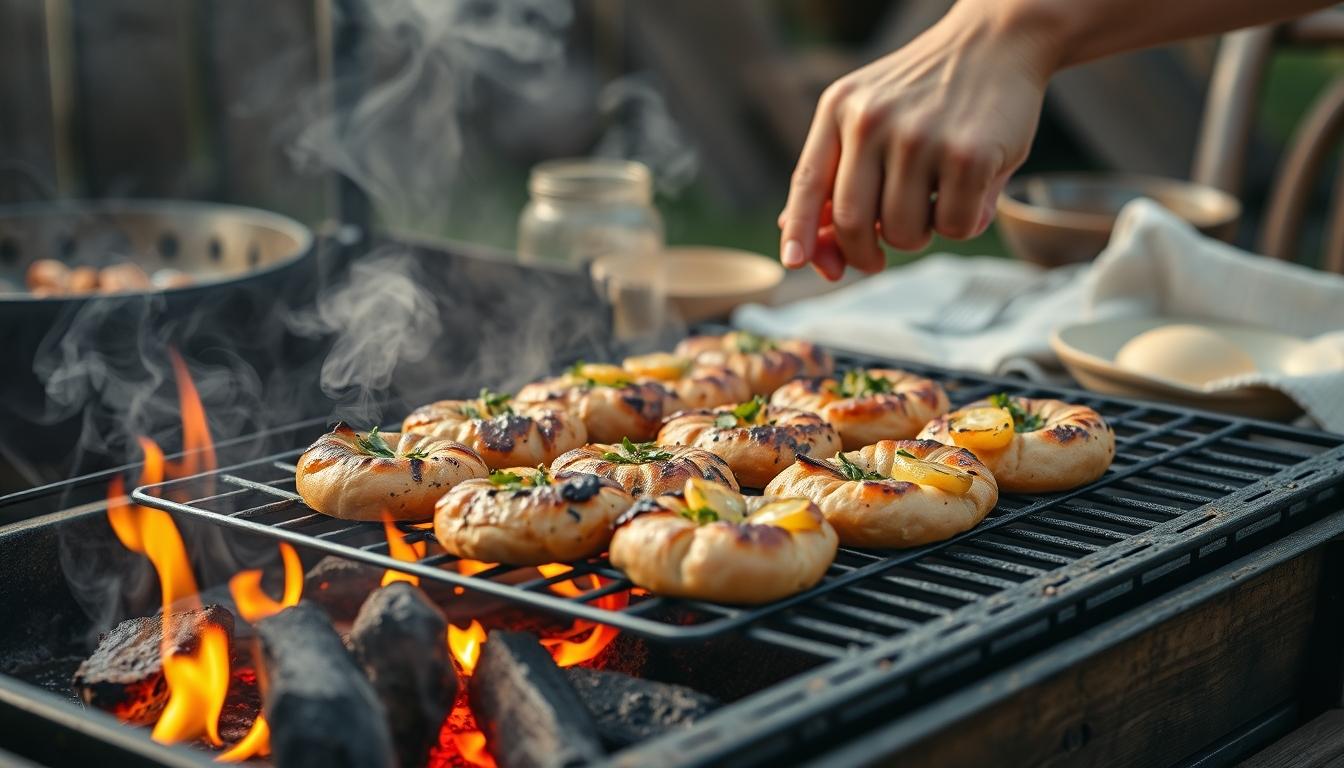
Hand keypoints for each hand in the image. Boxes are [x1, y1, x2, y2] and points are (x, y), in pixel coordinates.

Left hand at [779, 1, 1057, 279]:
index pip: (807, 181)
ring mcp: (919, 137)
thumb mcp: (870, 114)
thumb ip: (835, 173)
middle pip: (851, 222)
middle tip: (877, 258)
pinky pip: (953, 227)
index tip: (794, 263)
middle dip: (863, 254)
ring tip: (933, 201)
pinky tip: (972, 191)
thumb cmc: (929, 94)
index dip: (799, 230)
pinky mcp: (968, 155)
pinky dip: (962, 224)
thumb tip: (798, 242)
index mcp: (839, 108)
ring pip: (902, 233)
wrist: (997, 42)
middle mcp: (872, 120)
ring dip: (918, 236)